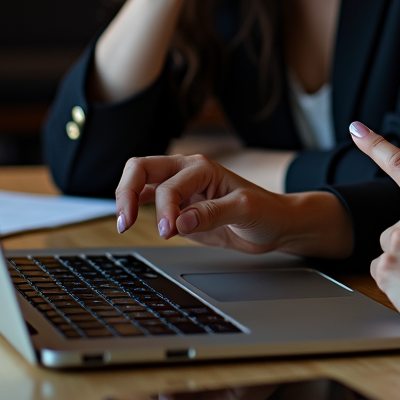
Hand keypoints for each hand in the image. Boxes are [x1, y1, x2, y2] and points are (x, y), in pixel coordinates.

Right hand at [114, 153, 352, 257]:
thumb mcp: (245, 211)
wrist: (275, 225)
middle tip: (125, 221)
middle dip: (127, 192)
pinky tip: (130, 222)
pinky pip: (147, 199)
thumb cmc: (266, 211)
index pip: (169, 185)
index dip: (164, 208)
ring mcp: (180, 188)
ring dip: (126, 199)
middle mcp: (187, 173)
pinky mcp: (178, 206)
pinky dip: (135, 207)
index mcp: (202, 168)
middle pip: (141, 169)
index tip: (169, 231)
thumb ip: (214, 213)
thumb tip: (181, 221)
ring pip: (139, 181)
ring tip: (123, 224)